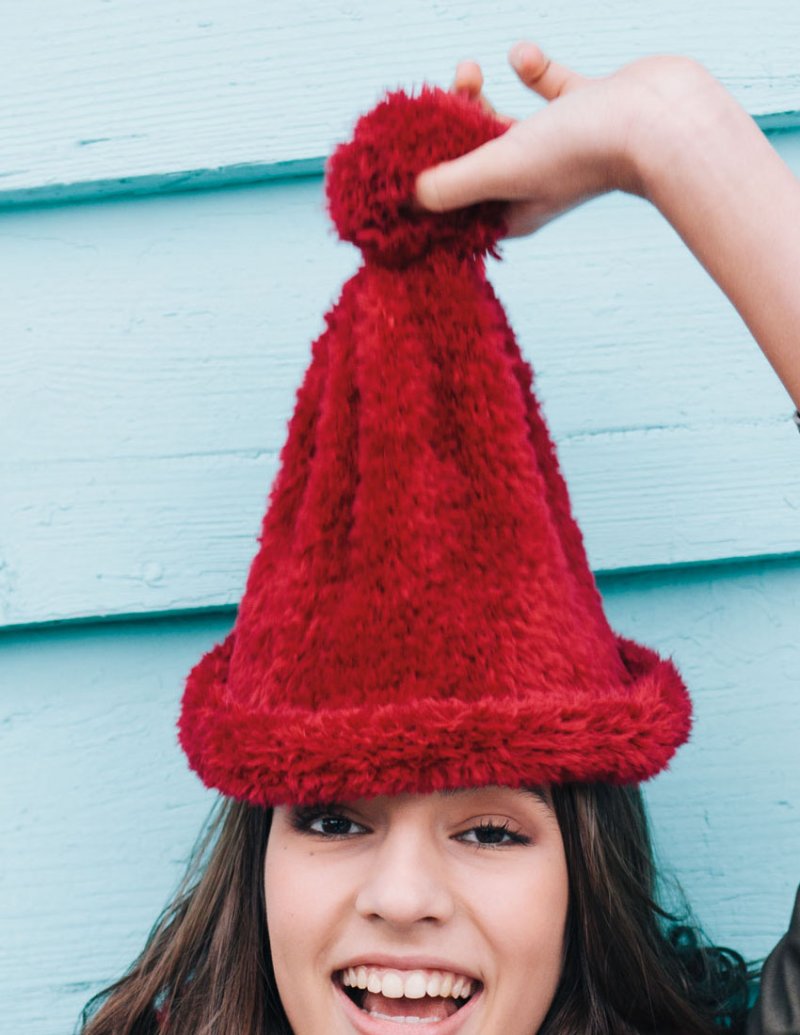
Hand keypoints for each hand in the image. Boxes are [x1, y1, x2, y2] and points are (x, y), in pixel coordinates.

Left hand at [417, 44, 799, 407]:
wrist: (663, 121)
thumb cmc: (582, 151)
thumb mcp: (500, 168)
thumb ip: (450, 184)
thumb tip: (411, 196)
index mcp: (513, 209)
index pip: (458, 204)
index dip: (430, 185)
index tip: (404, 158)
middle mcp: (536, 183)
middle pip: (476, 159)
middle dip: (450, 128)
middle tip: (437, 97)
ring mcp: (563, 146)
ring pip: (506, 124)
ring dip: (479, 98)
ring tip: (468, 71)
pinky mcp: (588, 109)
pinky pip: (549, 89)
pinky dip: (531, 70)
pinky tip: (520, 54)